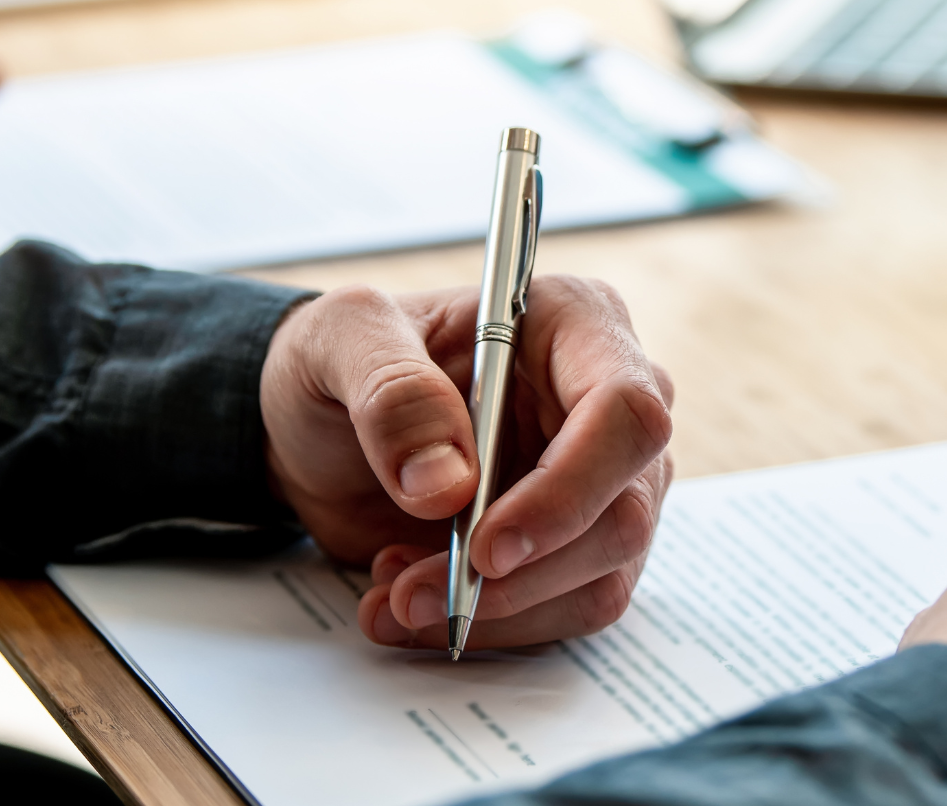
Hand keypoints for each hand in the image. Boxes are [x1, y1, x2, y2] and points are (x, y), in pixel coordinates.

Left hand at [259, 277, 673, 650]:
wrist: (321, 427)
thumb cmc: (344, 360)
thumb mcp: (338, 340)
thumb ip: (391, 393)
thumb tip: (447, 484)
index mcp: (575, 323)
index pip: (625, 413)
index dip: (568, 491)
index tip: (485, 548)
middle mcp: (607, 400)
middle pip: (624, 512)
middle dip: (521, 575)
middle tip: (415, 593)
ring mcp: (604, 478)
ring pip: (601, 576)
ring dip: (497, 610)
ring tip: (397, 593)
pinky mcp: (579, 541)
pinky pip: (567, 606)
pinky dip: (492, 623)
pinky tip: (413, 596)